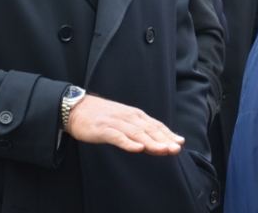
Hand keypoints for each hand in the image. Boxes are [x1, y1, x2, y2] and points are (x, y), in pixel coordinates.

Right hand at [67, 94, 183, 155]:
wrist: (77, 108)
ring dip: (151, 142)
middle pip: (149, 129)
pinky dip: (128, 143)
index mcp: (134, 115)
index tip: (180, 142)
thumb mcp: (123, 121)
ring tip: (163, 150)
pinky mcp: (103, 129)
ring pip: (137, 133)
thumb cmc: (101, 116)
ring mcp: (115, 123)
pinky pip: (117, 136)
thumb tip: (155, 142)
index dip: (168, 134)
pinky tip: (137, 149)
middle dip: (164, 139)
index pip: (154, 125)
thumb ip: (138, 130)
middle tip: (176, 149)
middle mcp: (128, 117)